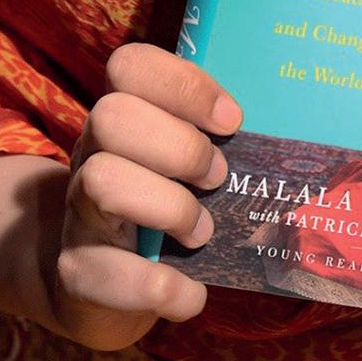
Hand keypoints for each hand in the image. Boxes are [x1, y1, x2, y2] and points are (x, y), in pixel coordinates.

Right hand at [43, 43, 240, 350]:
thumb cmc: (157, 208)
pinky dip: (161, 287)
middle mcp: (91, 155)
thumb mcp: (175, 162)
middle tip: (218, 177)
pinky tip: (191, 294)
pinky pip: (107, 274)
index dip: (183, 84)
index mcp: (122, 117)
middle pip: (112, 116)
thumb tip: (284, 125)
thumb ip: (210, 137)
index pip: (129, 66)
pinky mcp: (76, 273)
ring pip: (103, 181)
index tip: (231, 119)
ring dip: (169, 207)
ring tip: (202, 232)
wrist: (94, 285)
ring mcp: (78, 213)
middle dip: (180, 147)